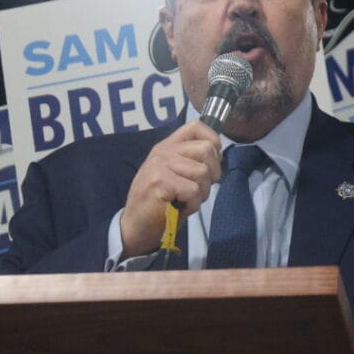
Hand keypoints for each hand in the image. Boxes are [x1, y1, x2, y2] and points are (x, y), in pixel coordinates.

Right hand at [119, 121, 222, 258]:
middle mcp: (163, 152)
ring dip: (202, 193)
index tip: (213, 161)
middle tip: (200, 189)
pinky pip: (194, 191)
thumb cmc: (159, 203)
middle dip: (212, 173)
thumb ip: (190, 160)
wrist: (134, 227)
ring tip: (187, 201)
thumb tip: (218, 156)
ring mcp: (160, 166)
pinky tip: (181, 209)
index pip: (196, 126)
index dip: (213, 141)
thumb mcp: (173, 174)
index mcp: (167, 147)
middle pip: (206, 149)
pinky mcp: (160, 183)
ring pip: (203, 172)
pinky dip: (193, 205)